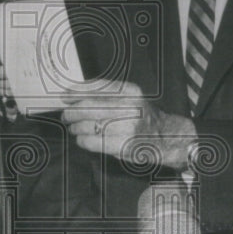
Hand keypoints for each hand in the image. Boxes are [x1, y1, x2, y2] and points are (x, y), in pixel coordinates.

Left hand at [62, 81, 196, 169]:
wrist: (167, 137)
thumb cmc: (143, 116)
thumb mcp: (131, 97)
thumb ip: (108, 94)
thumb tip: (75, 95)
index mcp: (130, 92)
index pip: (96, 88)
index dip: (76, 92)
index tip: (65, 95)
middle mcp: (129, 107)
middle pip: (88, 107)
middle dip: (72, 112)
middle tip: (66, 115)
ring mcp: (127, 127)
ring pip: (88, 125)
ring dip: (75, 127)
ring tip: (74, 128)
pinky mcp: (123, 145)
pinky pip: (92, 142)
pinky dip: (82, 140)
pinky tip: (82, 139)